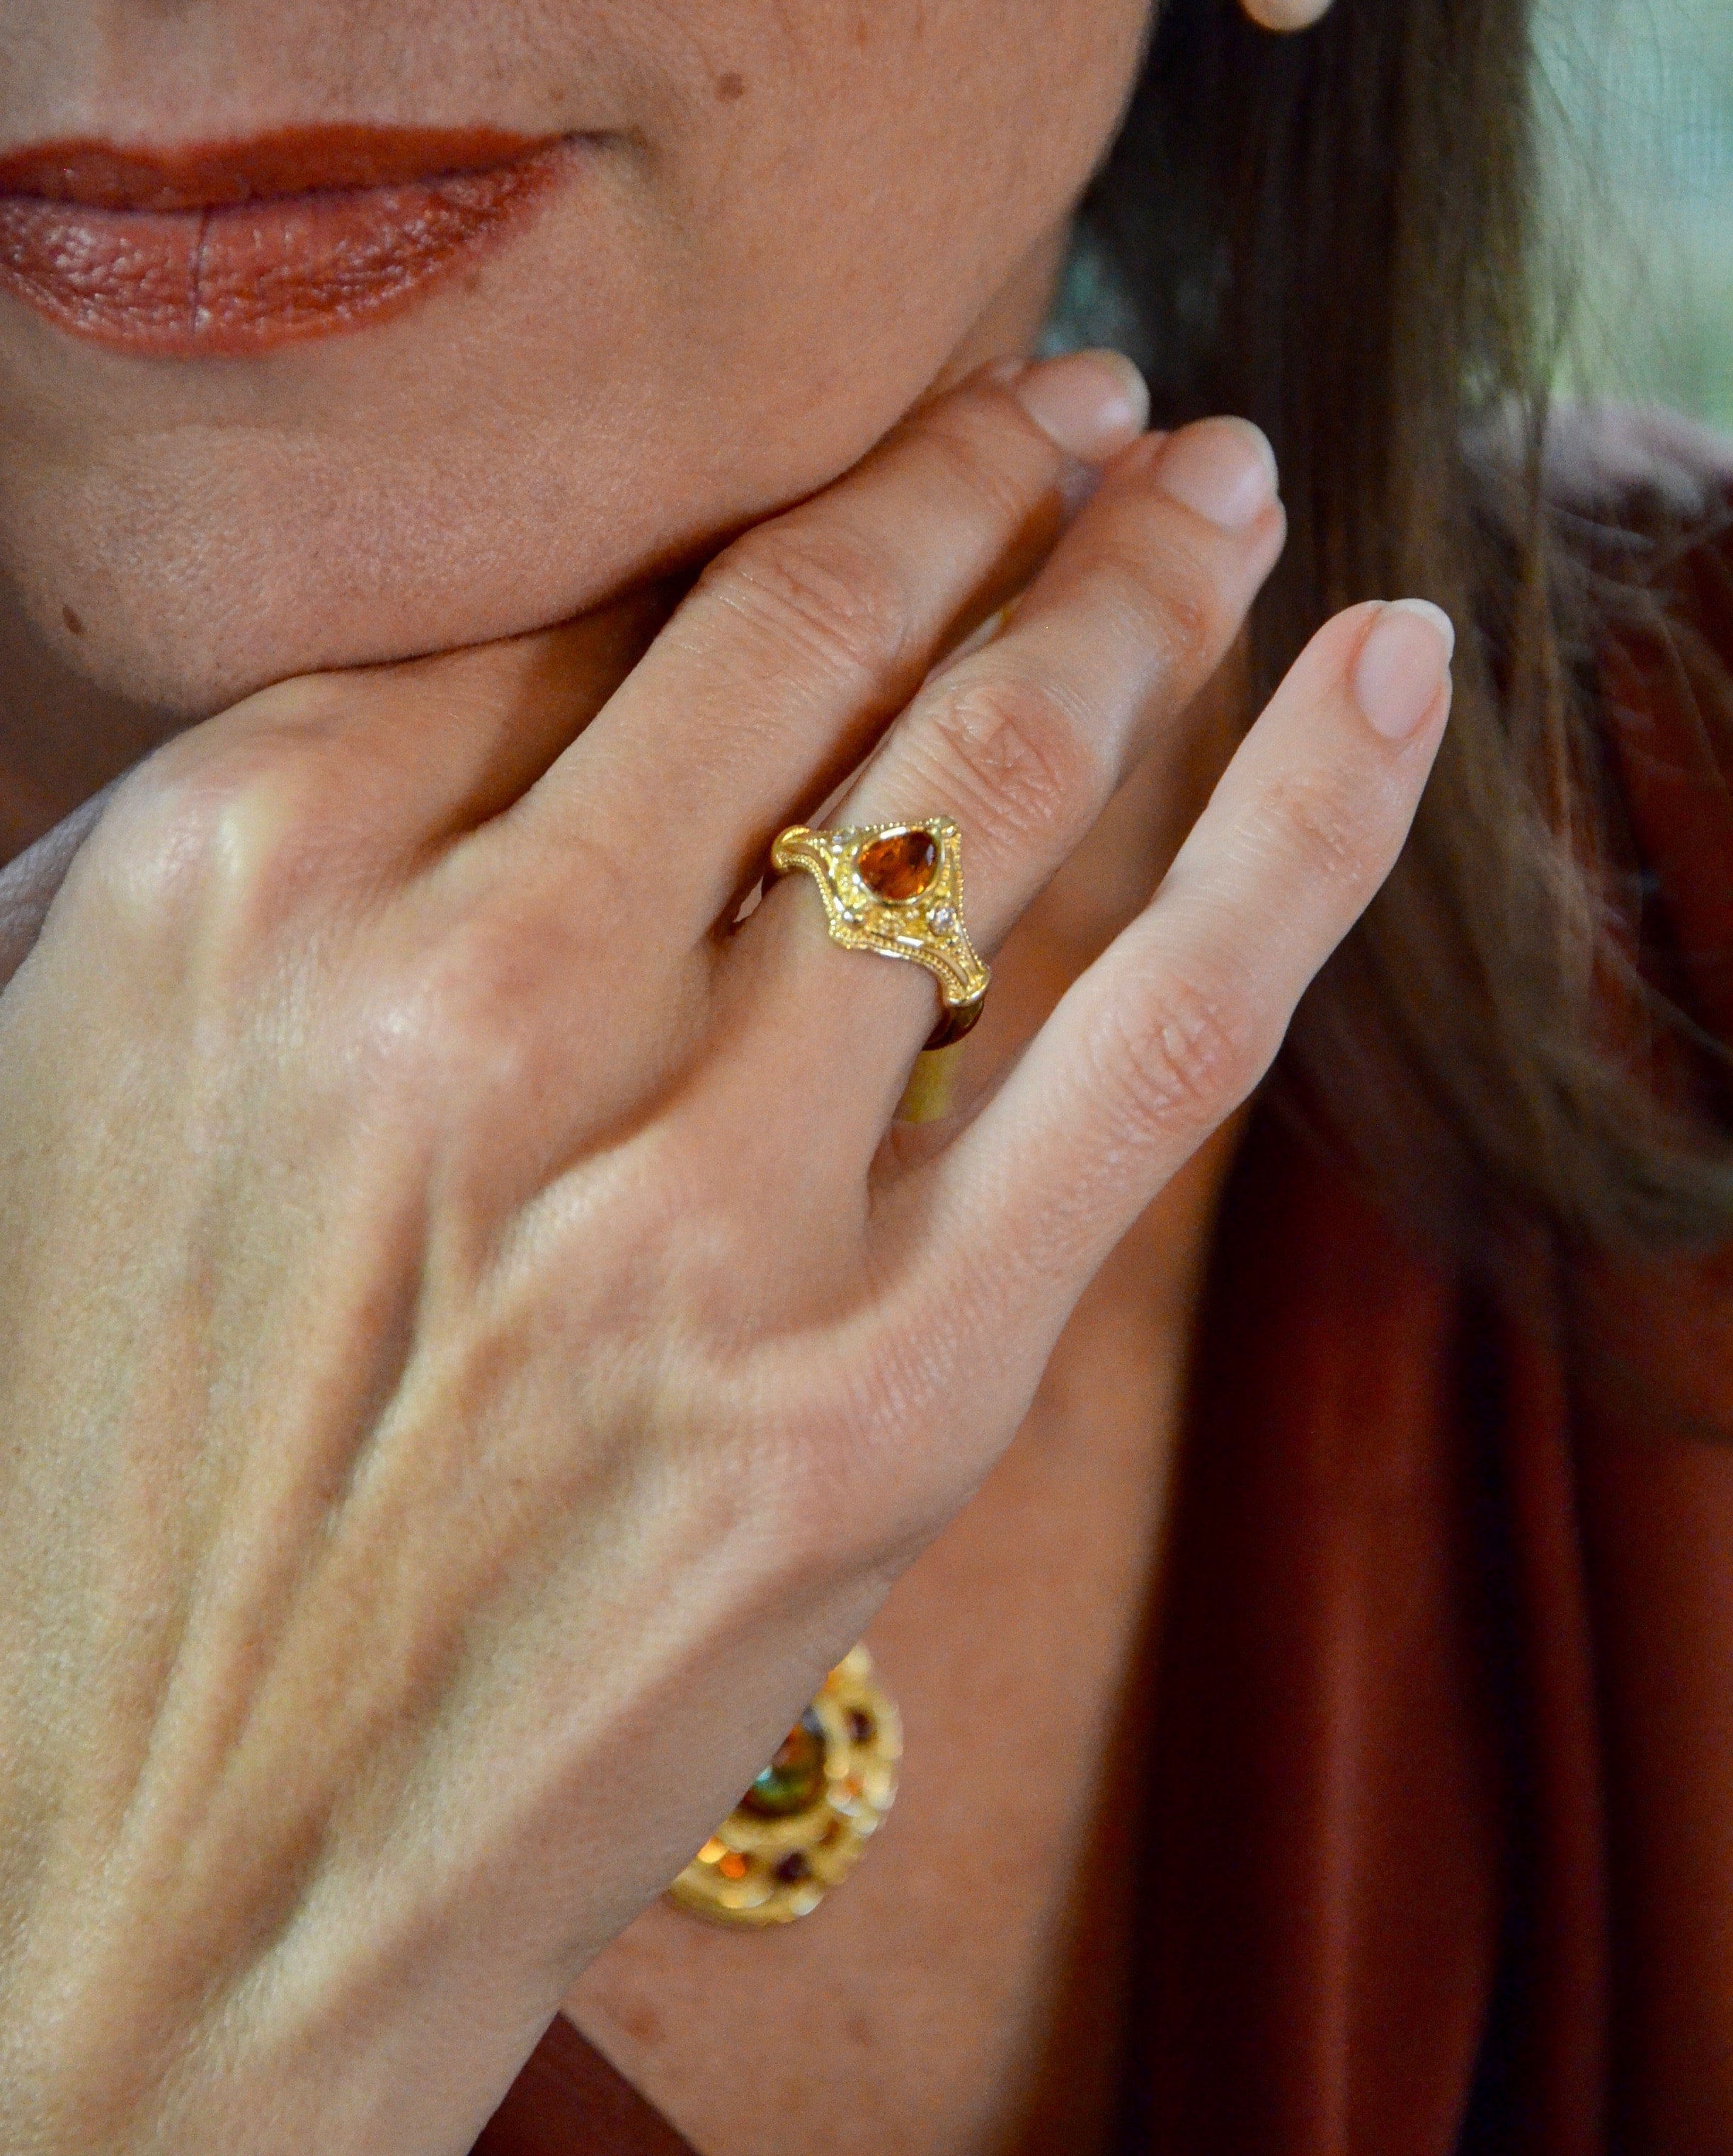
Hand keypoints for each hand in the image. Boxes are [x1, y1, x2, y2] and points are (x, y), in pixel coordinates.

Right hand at [0, 355, 1449, 2154]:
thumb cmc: (67, 1459)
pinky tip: (1389, 664)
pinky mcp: (873, 1394)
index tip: (916, 419)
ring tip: (1210, 485)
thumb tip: (525, 649)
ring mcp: (689, 1204)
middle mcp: (470, 1000)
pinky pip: (1154, 1035)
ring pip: (1001, 777)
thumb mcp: (66, 1061)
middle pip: (812, 632)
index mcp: (246, 879)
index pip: (597, 595)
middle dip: (988, 467)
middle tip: (1095, 395)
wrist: (103, 1895)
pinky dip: (1302, 823)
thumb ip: (274, 835)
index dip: (790, 475)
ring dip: (1140, 585)